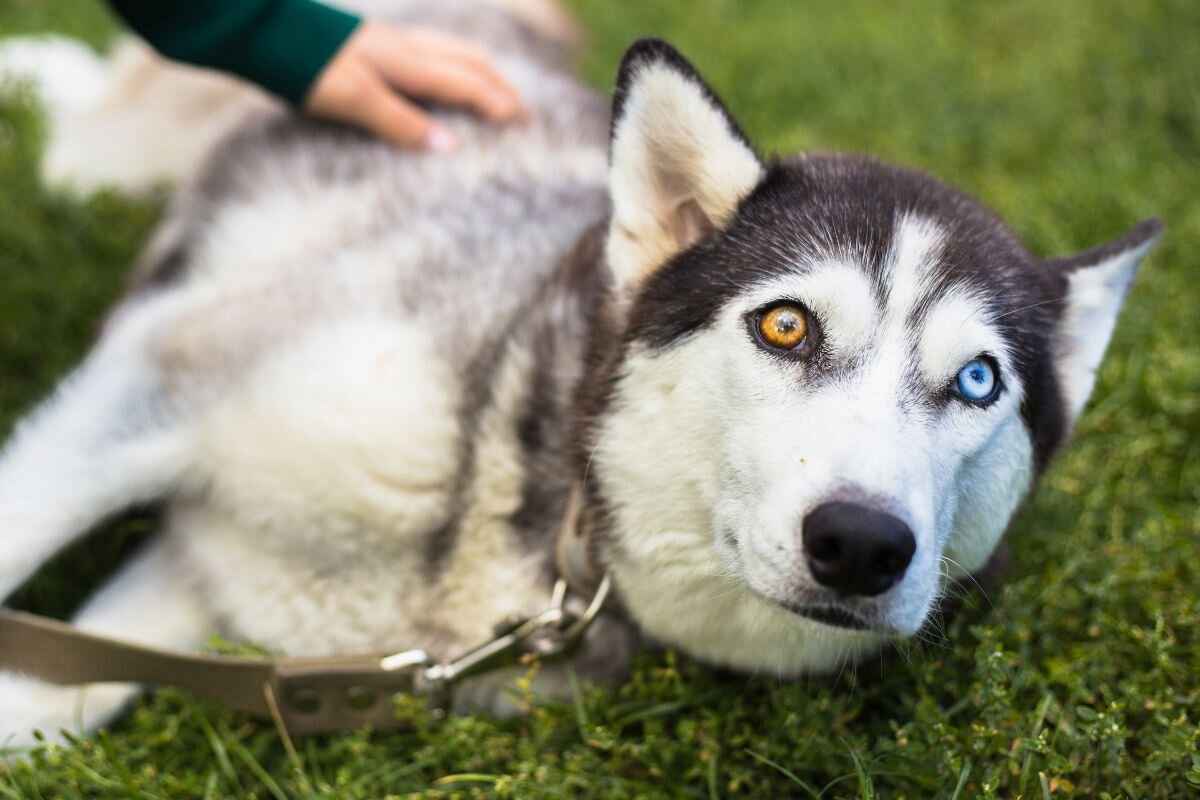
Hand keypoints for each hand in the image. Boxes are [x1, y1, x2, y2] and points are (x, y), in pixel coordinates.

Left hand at [305, 21, 526, 150]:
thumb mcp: (356, 101)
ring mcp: (395, 42)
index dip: (500, 105)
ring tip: (496, 93)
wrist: (266, 32)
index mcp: (411, 62)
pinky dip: (457, 65)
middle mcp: (410, 47)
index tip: (525, 126)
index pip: (470, 83)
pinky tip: (445, 77)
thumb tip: (451, 148)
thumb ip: (403, 124)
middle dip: (501, 87)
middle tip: (523, 114)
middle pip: (472, 62)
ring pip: (455, 51)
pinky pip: (436, 51)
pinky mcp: (380, 43)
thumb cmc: (310, 67)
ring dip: (483, 72)